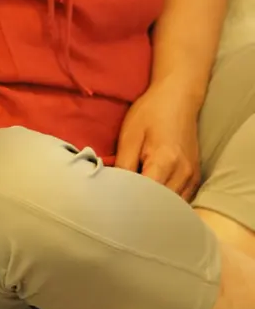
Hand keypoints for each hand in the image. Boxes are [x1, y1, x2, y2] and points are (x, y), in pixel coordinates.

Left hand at [114, 81, 202, 199]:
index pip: (146, 197)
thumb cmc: (150, 113)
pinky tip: (151, 200)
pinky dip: (166, 204)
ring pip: (173, 208)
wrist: (177, 98)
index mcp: (165, 162)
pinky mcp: (195, 177)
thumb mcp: (129, 136)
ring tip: (134, 205)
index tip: (113, 205)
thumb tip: (114, 190)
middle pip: (160, 206)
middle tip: (120, 208)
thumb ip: (123, 165)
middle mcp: (183, 174)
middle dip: (140, 210)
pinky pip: (181, 200)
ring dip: (154, 208)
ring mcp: (192, 177)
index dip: (128, 204)